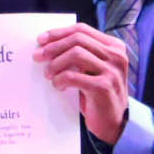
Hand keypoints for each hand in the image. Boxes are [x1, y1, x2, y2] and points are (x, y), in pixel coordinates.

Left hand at [34, 25, 133, 144]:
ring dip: (56, 63)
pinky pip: (73, 76)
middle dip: (53, 47)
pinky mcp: (104, 87)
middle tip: (37, 57)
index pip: (82, 30)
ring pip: (75, 54)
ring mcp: (112, 71)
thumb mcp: (94, 69)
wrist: (114, 123)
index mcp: (114, 47)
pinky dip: (60, 80)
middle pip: (77, 39)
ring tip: (48, 74)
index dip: (59, 33)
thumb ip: (82, 54)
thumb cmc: (98, 94)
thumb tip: (48, 44)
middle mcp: (116, 56)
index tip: (41, 40)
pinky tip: (58, 86)